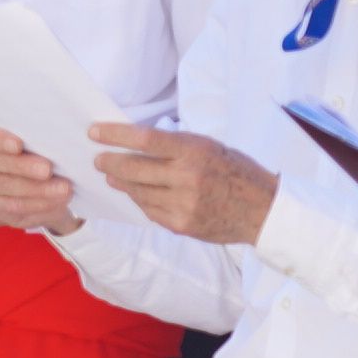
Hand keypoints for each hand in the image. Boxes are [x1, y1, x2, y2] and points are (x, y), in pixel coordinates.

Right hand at [0, 123, 80, 235]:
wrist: (42, 185)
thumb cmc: (42, 153)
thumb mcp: (41, 142)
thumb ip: (42, 138)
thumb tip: (60, 139)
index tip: (18, 144)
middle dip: (22, 166)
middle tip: (47, 169)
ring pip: (6, 186)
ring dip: (37, 188)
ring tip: (63, 189)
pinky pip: (14, 206)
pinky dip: (39, 203)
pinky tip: (58, 201)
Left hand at [89, 122, 277, 246]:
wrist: (263, 210)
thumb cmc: (235, 171)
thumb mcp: (209, 147)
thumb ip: (175, 145)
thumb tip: (135, 140)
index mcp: (195, 151)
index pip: (145, 139)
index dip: (115, 135)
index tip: (94, 132)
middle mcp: (187, 178)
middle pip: (134, 168)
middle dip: (109, 162)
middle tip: (97, 159)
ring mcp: (183, 204)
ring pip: (137, 192)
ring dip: (120, 182)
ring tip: (111, 175)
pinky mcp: (182, 225)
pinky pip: (149, 210)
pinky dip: (139, 199)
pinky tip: (135, 193)